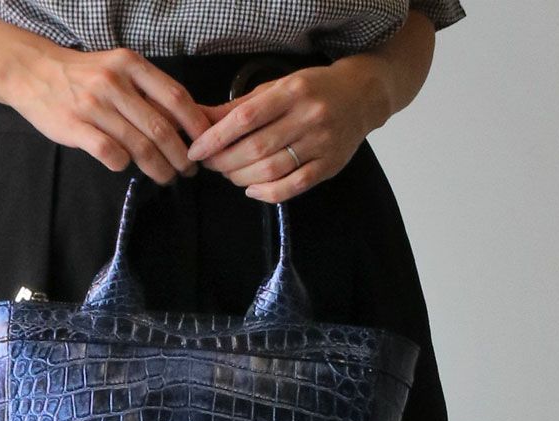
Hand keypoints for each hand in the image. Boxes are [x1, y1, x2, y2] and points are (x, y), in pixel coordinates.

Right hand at [5, 47, 210, 184]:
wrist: (33, 71)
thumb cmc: (84, 76)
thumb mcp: (118, 68)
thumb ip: (147, 90)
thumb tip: (186, 122)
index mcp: (131, 65)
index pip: (176, 98)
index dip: (195, 126)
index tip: (205, 145)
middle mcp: (115, 82)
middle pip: (161, 128)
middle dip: (181, 156)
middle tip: (188, 170)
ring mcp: (94, 105)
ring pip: (139, 146)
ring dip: (159, 168)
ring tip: (167, 177)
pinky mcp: (75, 126)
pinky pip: (110, 153)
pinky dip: (123, 165)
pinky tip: (127, 167)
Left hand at [186, 59, 392, 201]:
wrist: (361, 96)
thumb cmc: (310, 91)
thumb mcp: (274, 89)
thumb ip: (237, 107)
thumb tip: (198, 119)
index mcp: (291, 92)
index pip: (245, 119)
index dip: (216, 138)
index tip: (197, 151)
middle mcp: (308, 117)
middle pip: (256, 148)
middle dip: (225, 161)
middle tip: (211, 165)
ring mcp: (321, 143)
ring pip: (272, 170)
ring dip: (241, 178)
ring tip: (229, 175)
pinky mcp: (329, 166)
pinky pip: (293, 186)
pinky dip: (267, 193)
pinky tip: (252, 190)